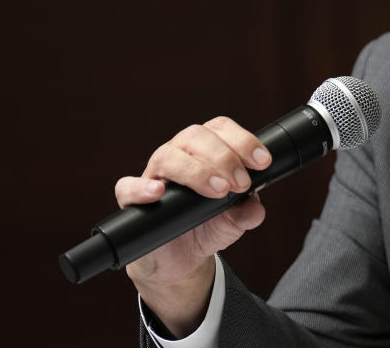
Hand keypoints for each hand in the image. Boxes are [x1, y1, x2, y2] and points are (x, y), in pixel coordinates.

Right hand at [115, 116, 271, 335]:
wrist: (182, 260)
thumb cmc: (208, 226)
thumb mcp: (235, 221)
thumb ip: (247, 212)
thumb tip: (255, 209)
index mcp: (205, 150)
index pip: (221, 129)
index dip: (243, 141)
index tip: (262, 162)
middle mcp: (179, 155)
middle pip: (196, 136)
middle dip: (224, 157)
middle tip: (241, 183)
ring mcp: (154, 175)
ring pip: (168, 156)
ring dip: (196, 171)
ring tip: (218, 190)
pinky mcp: (133, 200)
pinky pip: (127, 186)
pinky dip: (142, 187)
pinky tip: (159, 192)